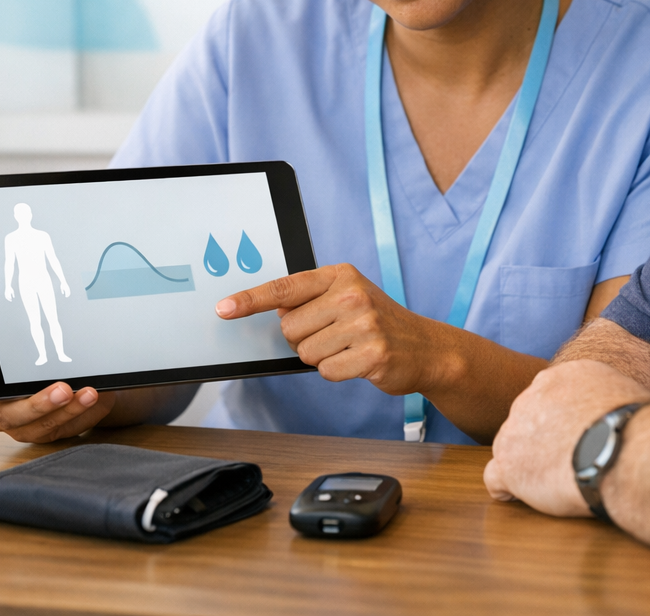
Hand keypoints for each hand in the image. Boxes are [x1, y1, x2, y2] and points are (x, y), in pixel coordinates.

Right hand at [0, 278, 115, 441]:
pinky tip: (88, 395)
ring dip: (41, 404)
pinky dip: (72, 411)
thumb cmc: (22, 350)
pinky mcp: (37, 429)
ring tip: (66, 389)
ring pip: (14, 419)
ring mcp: (8, 417)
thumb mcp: (2, 325)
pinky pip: (51, 427)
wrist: (67, 373)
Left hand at [215, 264, 447, 395]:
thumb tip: (275, 315)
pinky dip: (338, 372)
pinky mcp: (372, 354)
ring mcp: (364, 324)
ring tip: (349, 348)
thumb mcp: (348, 297)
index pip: (284, 288)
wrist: (426, 347)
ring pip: (306, 353)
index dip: (250, 299)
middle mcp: (351, 295)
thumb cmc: (377, 322)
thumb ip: (312, 300)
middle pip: (290, 329)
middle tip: (334, 335)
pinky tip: (359, 362)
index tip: (223, 308)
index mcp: (340, 275)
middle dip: (304, 339)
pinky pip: (327, 372)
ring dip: (322, 358)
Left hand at [484, 359, 649, 516]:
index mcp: (559, 377)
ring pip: (510, 448)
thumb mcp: (622, 394)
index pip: (547, 400)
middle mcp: (531, 395)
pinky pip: (495, 478)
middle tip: (569, 463)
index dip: (559, 424)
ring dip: (527, 465)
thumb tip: (609, 415)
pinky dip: (508, 489)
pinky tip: (524, 496)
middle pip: (526, 423)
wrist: (626, 450)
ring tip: (558, 482)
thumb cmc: (638, 430)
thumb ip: (602, 399)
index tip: (575, 440)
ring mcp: (515, 429)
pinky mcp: (509, 463)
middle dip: (542, 442)